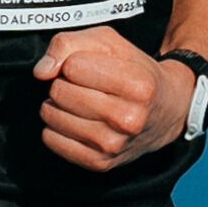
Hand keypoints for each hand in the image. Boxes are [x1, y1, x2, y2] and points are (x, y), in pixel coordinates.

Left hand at [32, 26, 192, 172]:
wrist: (166, 112)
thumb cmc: (134, 71)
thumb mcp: (110, 43)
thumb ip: (70, 44)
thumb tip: (42, 72)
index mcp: (138, 86)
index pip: (72, 66)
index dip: (75, 62)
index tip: (90, 67)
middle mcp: (129, 119)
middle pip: (59, 91)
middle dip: (64, 83)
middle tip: (84, 86)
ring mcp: (114, 145)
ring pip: (51, 115)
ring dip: (58, 105)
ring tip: (80, 102)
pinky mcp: (99, 163)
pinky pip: (50, 139)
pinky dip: (56, 127)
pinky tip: (76, 121)